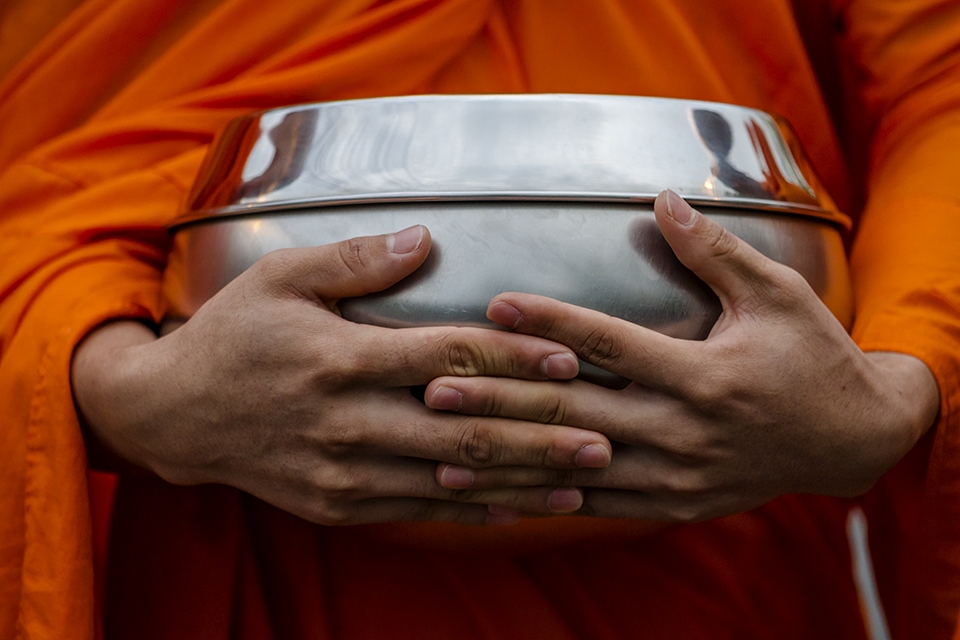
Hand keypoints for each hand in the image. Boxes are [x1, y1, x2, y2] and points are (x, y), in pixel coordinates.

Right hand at [71, 226, 611, 525]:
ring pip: (452, 479)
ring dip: (523, 480)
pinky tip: (521, 506)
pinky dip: (475, 508)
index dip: (514, 357)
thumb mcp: (280, 279)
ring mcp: (343, 471)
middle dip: (541, 435)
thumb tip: (424, 239)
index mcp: (340, 358)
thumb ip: (355, 260)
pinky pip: (419, 508)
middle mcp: (347, 421)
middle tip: (607, 437)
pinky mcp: (339, 504)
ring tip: (584, 481)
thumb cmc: (232, 336)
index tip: (572, 358)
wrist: (173, 416)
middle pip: (464, 429)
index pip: (447, 356)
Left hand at [426, 192, 939, 521]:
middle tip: (436, 387)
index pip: (612, 344)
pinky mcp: (674, 504)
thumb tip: (662, 198)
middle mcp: (686, 432)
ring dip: (508, 461)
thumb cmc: (814, 357)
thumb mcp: (775, 295)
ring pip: (576, 469)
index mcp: (708, 376)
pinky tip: (498, 494)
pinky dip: (546, 497)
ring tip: (445, 452)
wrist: (853, 440)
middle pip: (576, 413)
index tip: (495, 304)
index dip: (551, 322)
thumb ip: (713, 251)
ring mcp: (678, 478)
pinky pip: (598, 504)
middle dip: (502, 401)